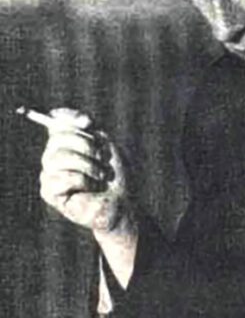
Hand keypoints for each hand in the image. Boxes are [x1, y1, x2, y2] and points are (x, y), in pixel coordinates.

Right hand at [39, 108, 131, 233]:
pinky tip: (90, 189)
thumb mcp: (105, 144)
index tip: (88, 122)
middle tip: (102, 158)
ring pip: (57, 158)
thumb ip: (84, 127)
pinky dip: (82, 182)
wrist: (122, 203)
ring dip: (87, 166)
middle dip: (85, 145)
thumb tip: (56, 114)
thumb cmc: (116, 176)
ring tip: (100, 177)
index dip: (69, 118)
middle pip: (57, 138)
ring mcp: (49, 174)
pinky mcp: (49, 193)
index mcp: (67, 143)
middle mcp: (54, 156)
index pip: (56, 122)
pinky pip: (60, 178)